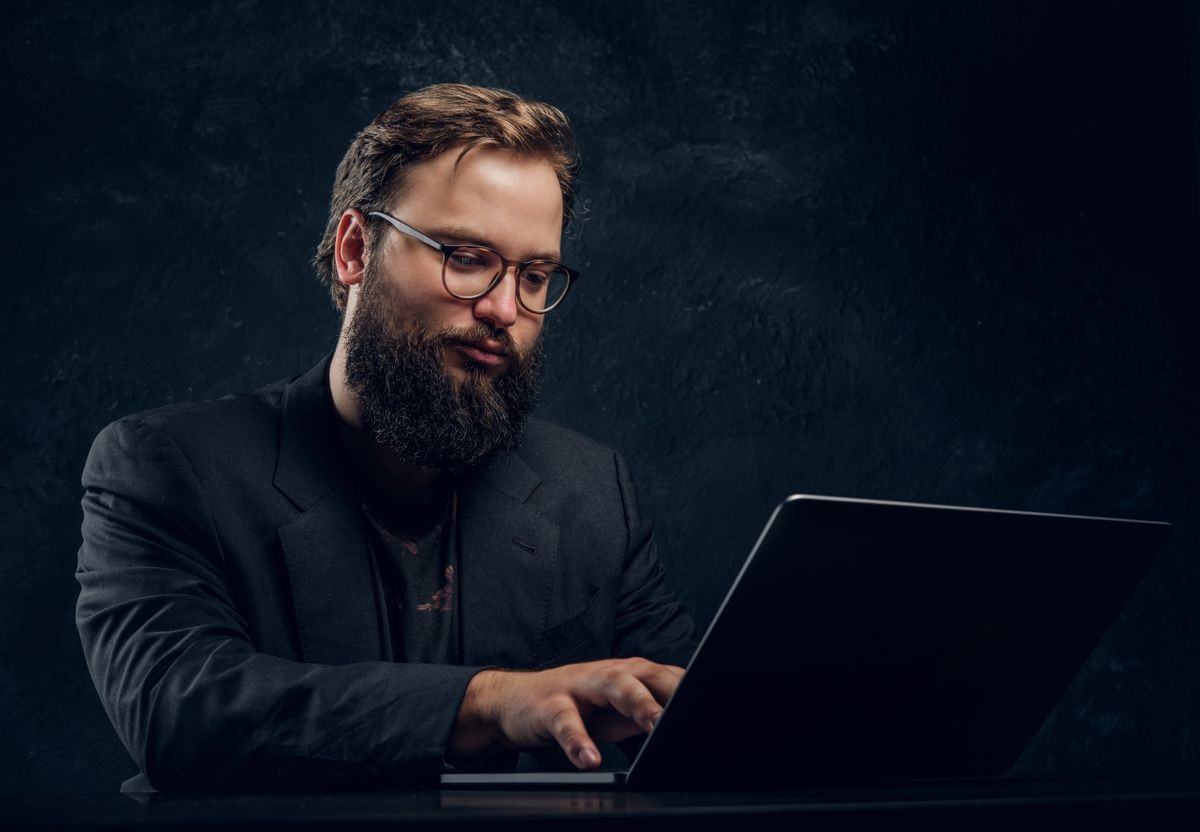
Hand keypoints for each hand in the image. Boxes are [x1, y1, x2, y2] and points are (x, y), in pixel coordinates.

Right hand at [448, 658, 685, 768]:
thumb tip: (688, 726)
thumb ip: (649, 714)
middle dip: (673, 691)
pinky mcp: (550, 705)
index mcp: (630, 674)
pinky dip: (578, 741)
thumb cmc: (573, 706)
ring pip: (613, 687)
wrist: (512, 700)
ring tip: (655, 725)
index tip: (721, 707)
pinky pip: (566, 722)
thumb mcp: (616, 712)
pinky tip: (588, 759)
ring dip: (637, 704)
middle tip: (695, 710)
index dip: (695, 691)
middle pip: (648, 675)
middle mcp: (609, 673)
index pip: (671, 678)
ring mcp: (579, 686)